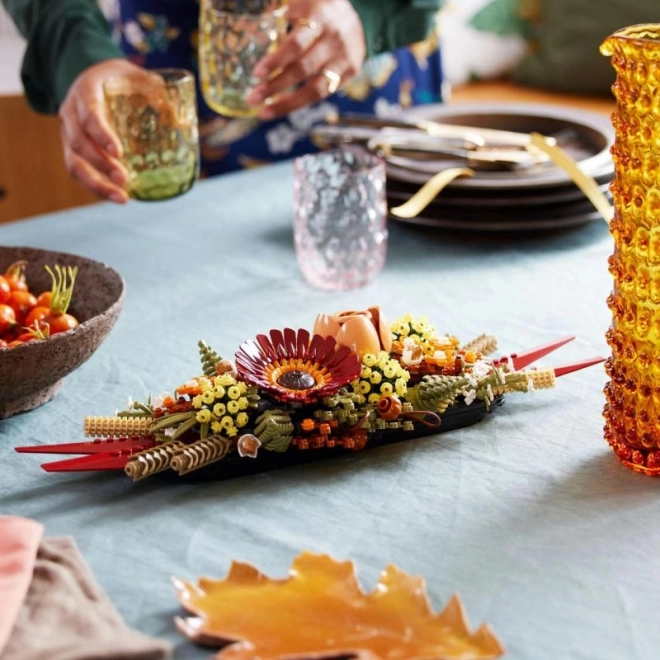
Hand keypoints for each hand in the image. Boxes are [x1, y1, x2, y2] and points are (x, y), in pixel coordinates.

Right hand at [58, 59, 143, 203]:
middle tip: (124, 179)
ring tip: (122, 198)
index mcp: (86, 90)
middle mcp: (71, 112)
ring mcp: (69, 132)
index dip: (102, 134)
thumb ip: (156, 89)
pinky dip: (96, 187)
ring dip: (97, 183)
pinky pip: (78, 171)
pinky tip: (116, 197)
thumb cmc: (120, 78)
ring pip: (74, 162)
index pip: (90, 114)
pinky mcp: (72, 149)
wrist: (96, 76)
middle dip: (101, 164)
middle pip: (78, 142)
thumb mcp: (136, 75)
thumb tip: (183, 116)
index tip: (118, 153)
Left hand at [247, 0, 365, 118]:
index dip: (276, 61)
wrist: (355, 18)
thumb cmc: (317, 11)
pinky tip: (283, 107)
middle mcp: (334, 39)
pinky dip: (300, 102)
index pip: (296, 44)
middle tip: (253, 98)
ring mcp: (344, 58)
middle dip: (275, 86)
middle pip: (303, 69)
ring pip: (315, 89)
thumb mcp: (299, 5)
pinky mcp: (350, 72)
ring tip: (265, 112)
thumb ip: (276, 16)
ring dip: (287, 103)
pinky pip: (323, 93)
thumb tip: (243, 29)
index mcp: (320, 17)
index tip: (257, 74)